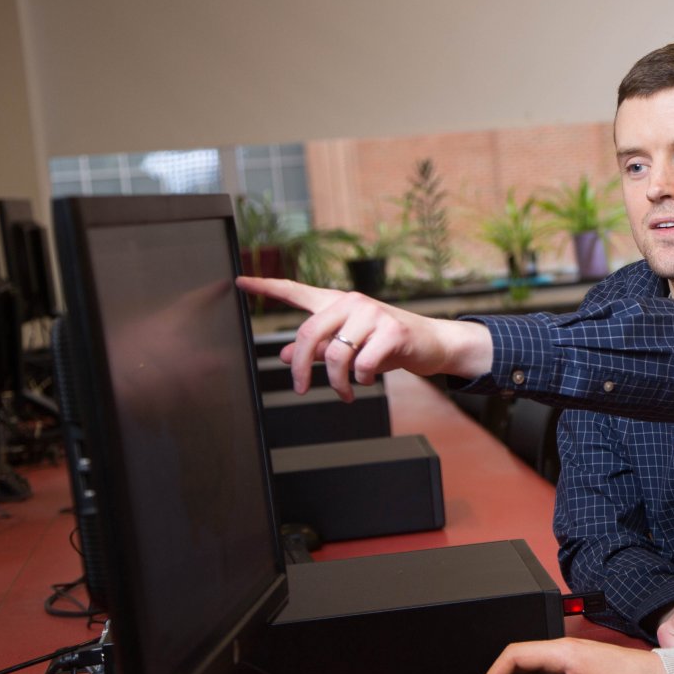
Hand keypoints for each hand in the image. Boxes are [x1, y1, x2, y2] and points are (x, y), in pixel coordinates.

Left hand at [235, 276, 491, 398]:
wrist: (433, 343)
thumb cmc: (389, 342)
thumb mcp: (351, 343)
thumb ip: (319, 346)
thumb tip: (285, 354)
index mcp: (337, 303)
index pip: (296, 291)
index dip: (266, 286)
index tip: (240, 281)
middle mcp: (352, 302)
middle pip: (309, 333)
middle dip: (300, 368)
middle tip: (301, 388)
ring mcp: (373, 314)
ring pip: (335, 355)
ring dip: (335, 382)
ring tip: (344, 392)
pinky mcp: (393, 331)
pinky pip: (363, 364)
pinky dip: (361, 380)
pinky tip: (367, 381)